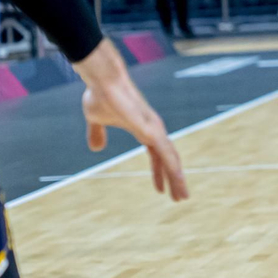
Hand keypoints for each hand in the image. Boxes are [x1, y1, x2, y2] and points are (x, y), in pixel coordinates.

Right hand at [73, 40, 187, 201]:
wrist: (103, 80)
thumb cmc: (101, 95)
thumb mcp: (96, 119)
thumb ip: (97, 133)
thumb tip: (96, 149)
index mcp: (145, 130)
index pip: (157, 156)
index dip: (160, 172)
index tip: (160, 189)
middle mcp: (154, 130)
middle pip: (169, 159)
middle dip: (175, 179)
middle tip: (180, 198)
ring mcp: (154, 129)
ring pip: (171, 159)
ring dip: (178, 178)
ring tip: (182, 197)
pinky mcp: (150, 129)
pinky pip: (165, 152)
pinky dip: (172, 167)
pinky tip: (177, 178)